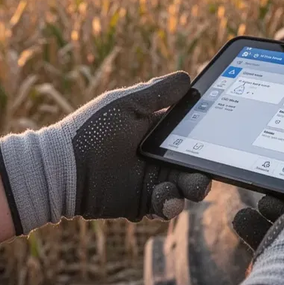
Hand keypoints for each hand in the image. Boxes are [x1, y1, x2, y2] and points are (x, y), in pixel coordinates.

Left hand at [0, 72, 210, 232]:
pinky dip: (170, 204)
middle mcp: (160, 157)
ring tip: (187, 188)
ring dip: (192, 189)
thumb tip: (188, 77)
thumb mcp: (126, 105)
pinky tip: (166, 199)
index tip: (222, 136)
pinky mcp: (143, 203)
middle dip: (206, 170)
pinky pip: (167, 207)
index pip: (194, 134)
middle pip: (197, 165)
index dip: (210, 136)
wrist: (61, 168)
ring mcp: (152, 181)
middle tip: (206, 173)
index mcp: (159, 131)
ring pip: (187, 188)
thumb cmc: (92, 130)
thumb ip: (158, 93)